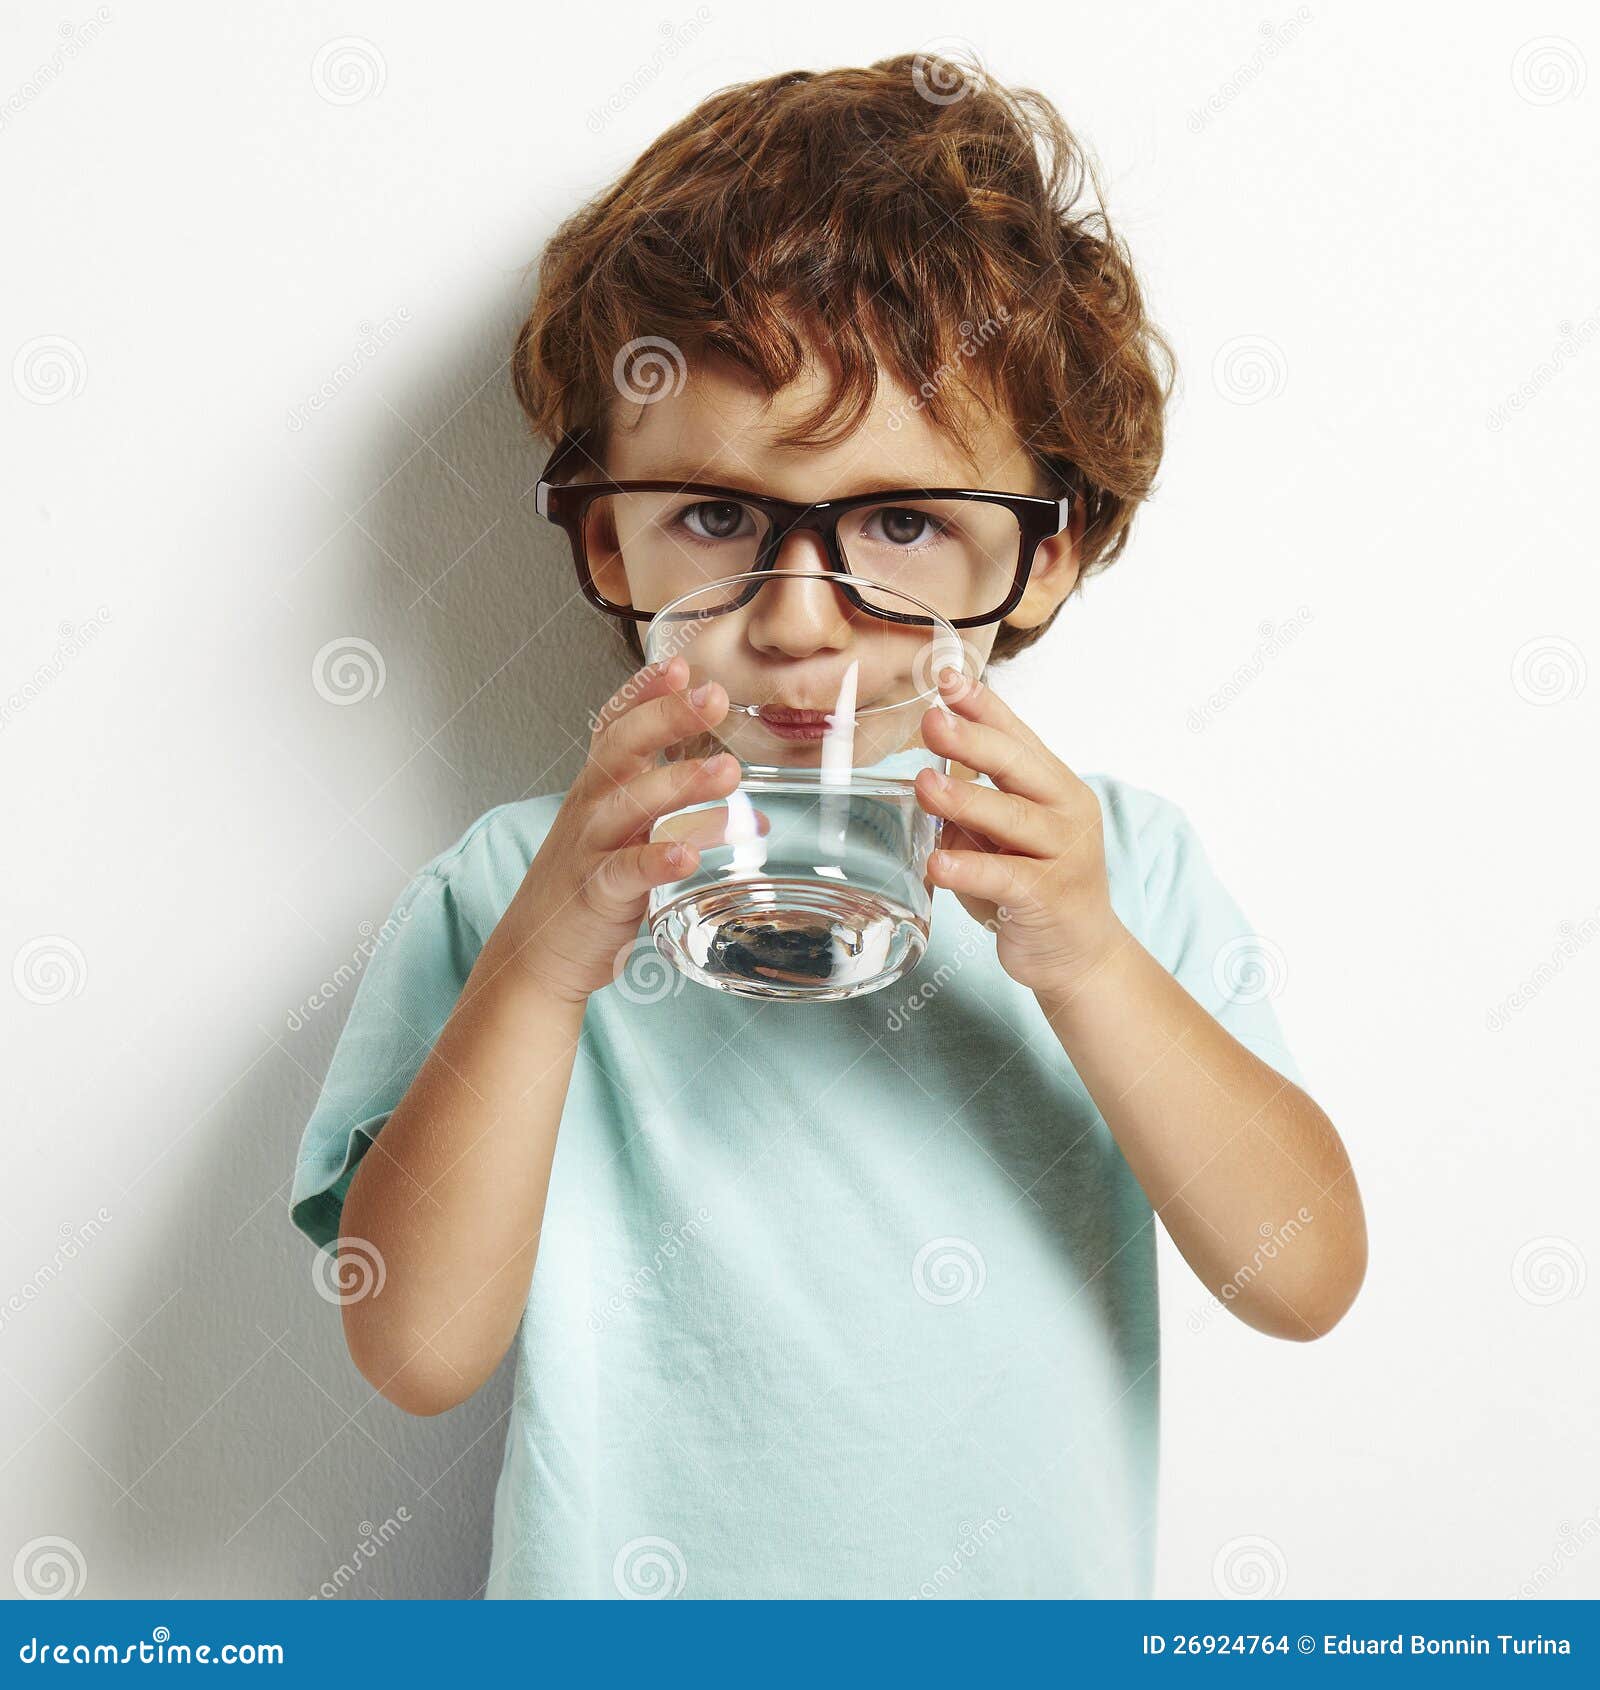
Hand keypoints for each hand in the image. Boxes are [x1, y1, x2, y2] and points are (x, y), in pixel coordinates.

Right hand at [485, 655, 741, 1003]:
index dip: (644, 692)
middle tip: (715, 696)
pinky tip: (687, 856)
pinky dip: (655, 861)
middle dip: (667, 717)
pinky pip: (624, 872)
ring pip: (628, 804)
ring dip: (678, 784)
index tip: (680, 664)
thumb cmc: (590, 890)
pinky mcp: (595, 895)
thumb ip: (684, 820)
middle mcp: (592, 809)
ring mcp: (590, 849)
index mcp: (599, 789)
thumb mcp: (629, 840)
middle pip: (622, 749)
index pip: (615, 726)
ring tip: (727, 771)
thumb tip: (753, 816)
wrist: (536, 954)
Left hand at [914, 667, 1129, 995]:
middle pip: (1018, 766)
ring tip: (924, 785)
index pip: (1017, 736)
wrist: (1079, 955)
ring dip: (966, 800)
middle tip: (931, 721)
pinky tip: (937, 864)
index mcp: (1054, 786)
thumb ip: (972, 809)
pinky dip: (971, 869)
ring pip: (1014, 818)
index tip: (947, 678)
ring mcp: (1065, 853)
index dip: (983, 706)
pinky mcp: (1052, 897)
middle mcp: (1067, 811)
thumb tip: (923, 776)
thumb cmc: (1032, 888)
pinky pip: (1007, 877)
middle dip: (973, 740)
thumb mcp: (1000, 838)